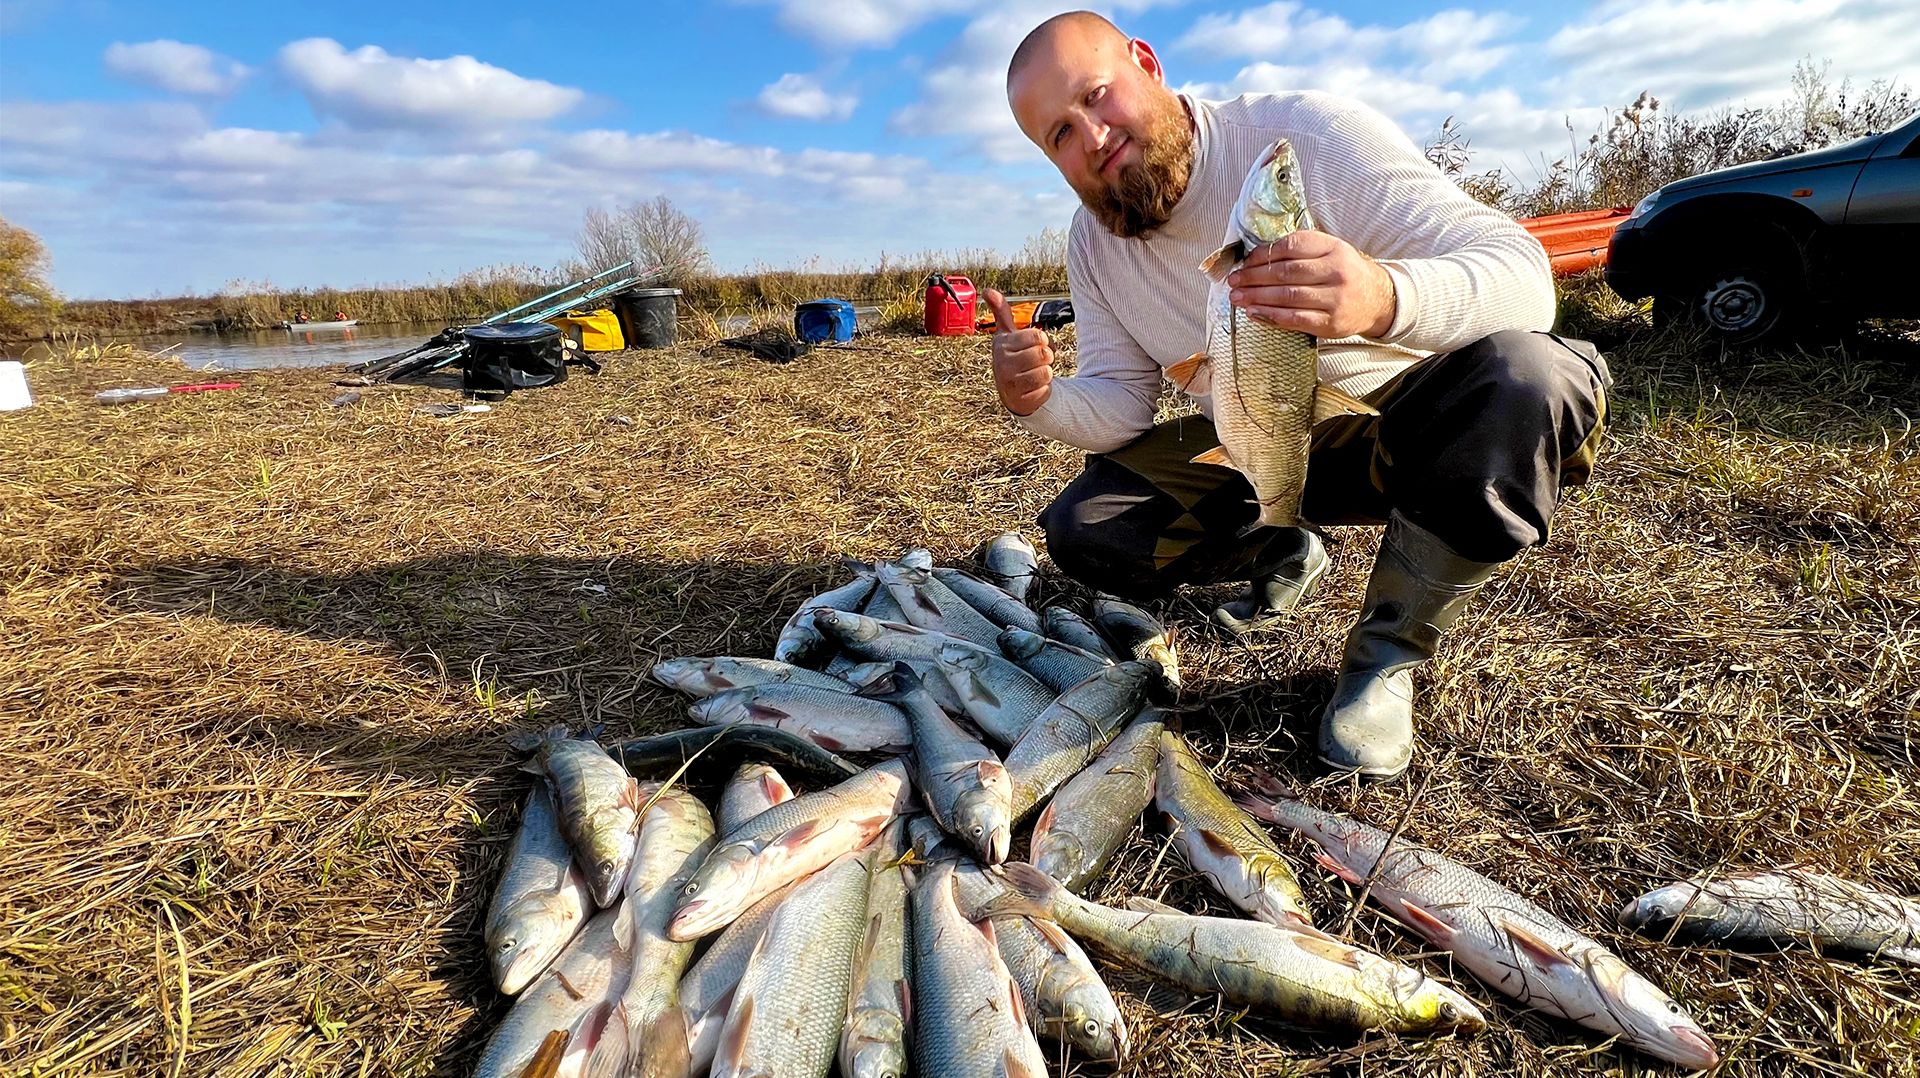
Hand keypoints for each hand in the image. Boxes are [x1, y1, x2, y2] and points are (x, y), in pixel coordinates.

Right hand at [985, 287, 1053, 415]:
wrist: (1011, 391)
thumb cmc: (1013, 359)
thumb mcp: (1007, 336)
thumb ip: (1001, 313)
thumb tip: (987, 290)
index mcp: (1001, 345)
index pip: (1037, 336)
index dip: (1042, 340)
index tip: (1035, 344)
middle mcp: (1002, 364)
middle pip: (1043, 354)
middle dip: (1046, 357)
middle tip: (1036, 361)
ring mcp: (1010, 384)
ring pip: (1045, 373)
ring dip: (1046, 374)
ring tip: (1035, 374)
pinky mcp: (1020, 401)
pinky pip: (1045, 391)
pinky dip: (1044, 390)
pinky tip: (1034, 388)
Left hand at [1225, 230, 1397, 338]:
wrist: (1376, 299)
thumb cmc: (1343, 272)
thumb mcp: (1329, 250)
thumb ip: (1300, 250)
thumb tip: (1256, 258)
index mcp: (1333, 248)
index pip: (1291, 246)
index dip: (1263, 254)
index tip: (1244, 262)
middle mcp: (1336, 271)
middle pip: (1285, 273)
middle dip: (1253, 277)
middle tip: (1234, 281)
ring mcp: (1335, 298)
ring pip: (1287, 296)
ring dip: (1257, 297)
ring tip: (1237, 297)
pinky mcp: (1330, 323)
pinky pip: (1295, 319)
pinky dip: (1270, 316)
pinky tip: (1254, 312)